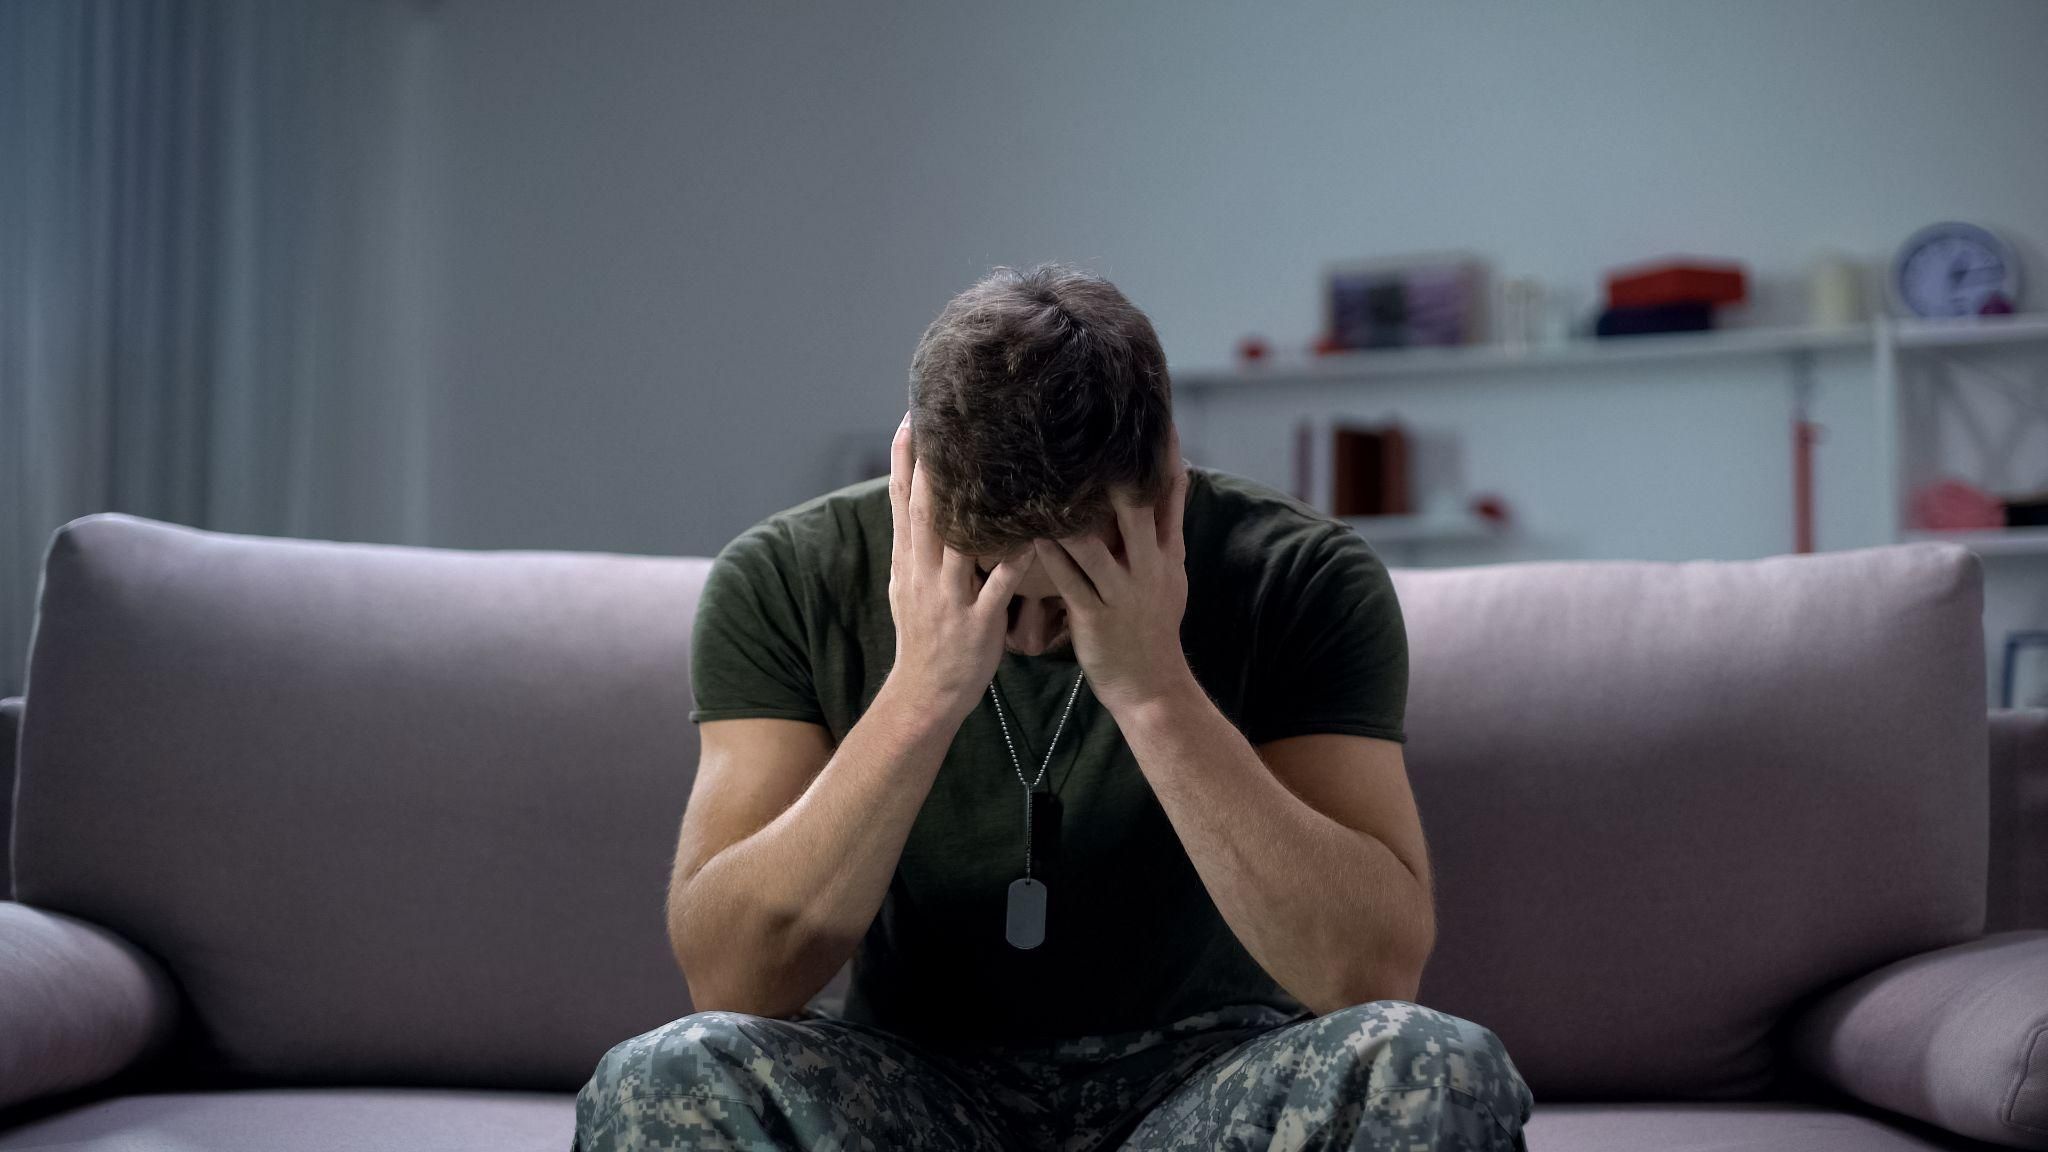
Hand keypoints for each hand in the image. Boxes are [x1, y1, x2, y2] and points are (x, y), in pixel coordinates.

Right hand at [883, 412, 1032, 724]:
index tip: (910, 419)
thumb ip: (915, 546)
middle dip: (932, 466)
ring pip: (959, 542)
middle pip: (925, 511)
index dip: (904, 460)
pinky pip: (998, 587)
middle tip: (944, 422)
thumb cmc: (924, 638)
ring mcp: (949, 598)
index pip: (901, 502)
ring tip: (991, 463)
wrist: (924, 695)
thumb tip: (916, 504)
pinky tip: (1032, 538)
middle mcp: (924, 574)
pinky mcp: (977, 623)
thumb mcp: (908, 587)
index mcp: (908, 563)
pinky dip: (1013, 562)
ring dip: (971, 504)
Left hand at [1033, 424, 1194, 715]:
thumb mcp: (1171, 579)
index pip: (1172, 497)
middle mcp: (1150, 569)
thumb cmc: (1152, 629)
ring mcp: (1123, 593)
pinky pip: (1069, 580)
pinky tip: (1029, 533)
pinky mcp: (1096, 617)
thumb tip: (1167, 488)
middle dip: (1118, 473)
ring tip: (1043, 477)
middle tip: (1094, 433)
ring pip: (1095, 545)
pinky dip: (1049, 556)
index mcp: (1168, 557)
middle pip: (1137, 511)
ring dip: (1068, 512)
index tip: (1156, 418)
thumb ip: (1164, 534)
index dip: (1166, 457)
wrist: (1151, 688)